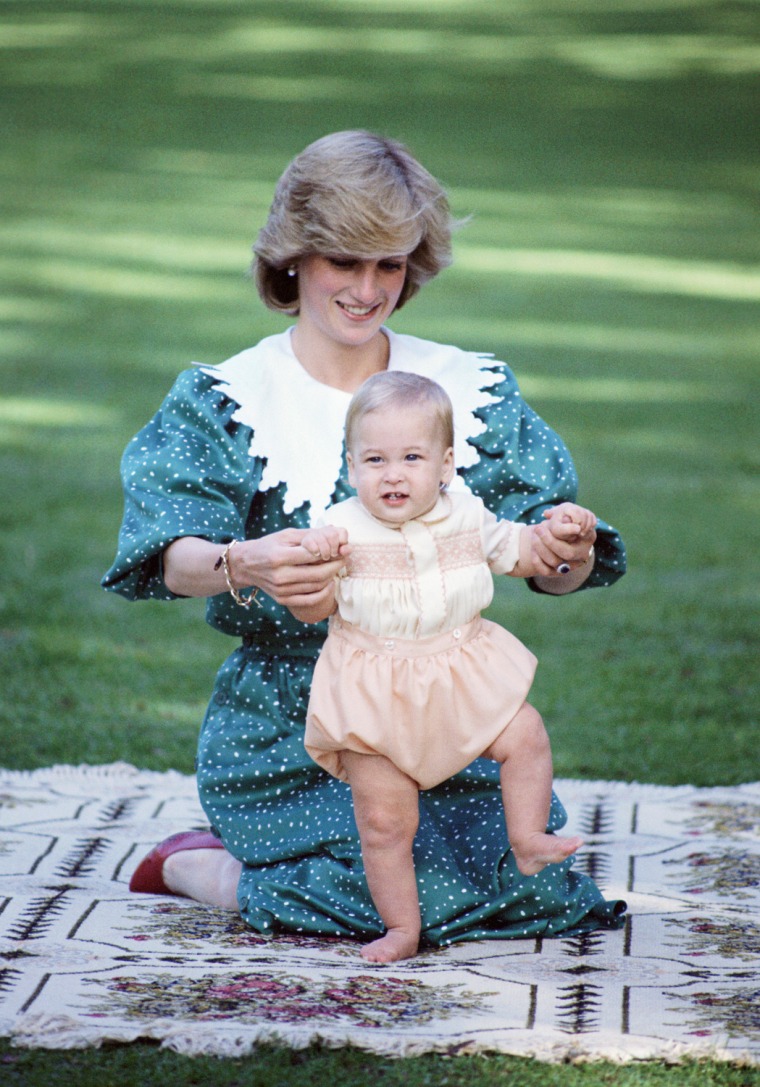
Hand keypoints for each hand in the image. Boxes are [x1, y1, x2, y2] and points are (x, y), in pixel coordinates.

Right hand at [228, 528, 349, 608]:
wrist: (246, 565)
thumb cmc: (269, 546)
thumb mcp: (286, 535)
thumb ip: (309, 535)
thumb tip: (335, 533)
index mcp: (279, 556)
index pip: (313, 555)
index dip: (331, 552)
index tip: (341, 549)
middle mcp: (279, 575)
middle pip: (317, 574)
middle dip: (335, 566)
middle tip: (343, 559)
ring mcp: (280, 590)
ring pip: (315, 587)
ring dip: (331, 578)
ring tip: (335, 568)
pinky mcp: (282, 599)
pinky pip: (309, 600)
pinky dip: (323, 593)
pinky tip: (329, 583)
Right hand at [299, 526, 349, 562]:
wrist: (310, 552)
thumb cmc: (329, 552)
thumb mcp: (339, 551)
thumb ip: (345, 550)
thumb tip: (349, 550)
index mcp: (336, 531)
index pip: (343, 531)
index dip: (342, 541)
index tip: (340, 550)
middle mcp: (326, 530)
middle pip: (332, 535)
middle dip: (334, 548)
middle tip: (332, 555)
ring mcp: (315, 534)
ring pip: (322, 540)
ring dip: (325, 552)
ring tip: (325, 557)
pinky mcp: (306, 540)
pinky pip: (312, 544)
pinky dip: (315, 551)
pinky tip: (316, 554)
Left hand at [529, 503, 596, 576]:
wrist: (560, 534)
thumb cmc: (565, 518)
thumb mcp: (567, 511)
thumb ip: (564, 512)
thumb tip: (552, 514)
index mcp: (588, 538)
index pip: (581, 535)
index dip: (565, 531)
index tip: (548, 521)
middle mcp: (582, 554)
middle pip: (568, 553)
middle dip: (550, 540)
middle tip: (538, 528)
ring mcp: (570, 565)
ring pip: (555, 562)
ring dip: (541, 548)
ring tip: (534, 535)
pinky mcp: (556, 572)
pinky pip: (545, 570)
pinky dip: (537, 560)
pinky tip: (533, 549)